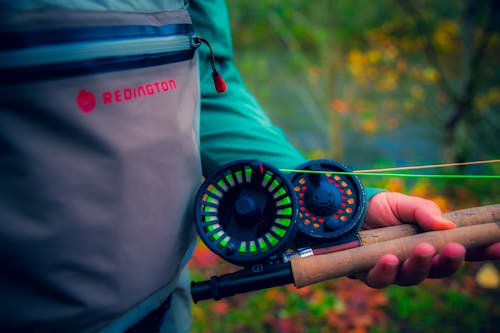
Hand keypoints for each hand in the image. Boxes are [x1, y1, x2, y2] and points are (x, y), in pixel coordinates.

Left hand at [356, 192, 499, 287]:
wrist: (347, 210)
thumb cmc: (381, 208)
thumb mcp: (404, 204)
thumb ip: (425, 212)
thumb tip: (448, 225)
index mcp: (431, 243)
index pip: (461, 252)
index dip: (482, 251)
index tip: (498, 245)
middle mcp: (415, 261)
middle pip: (438, 270)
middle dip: (449, 262)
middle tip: (454, 249)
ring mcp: (394, 270)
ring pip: (411, 277)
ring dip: (419, 265)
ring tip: (422, 250)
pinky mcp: (370, 273)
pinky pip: (380, 279)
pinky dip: (386, 271)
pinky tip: (388, 258)